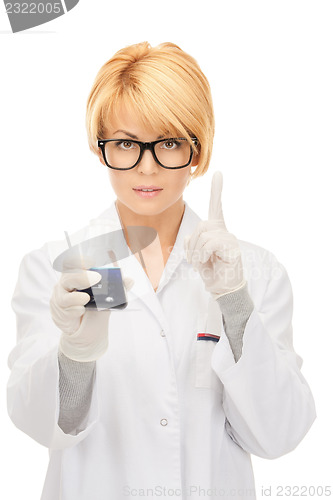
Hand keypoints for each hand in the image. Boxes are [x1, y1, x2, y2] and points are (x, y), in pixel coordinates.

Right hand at [50, 269, 111, 361]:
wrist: (87, 334)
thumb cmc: (95, 313)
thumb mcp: (109, 300)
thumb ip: (118, 289)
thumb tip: (129, 280)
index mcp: (77, 275)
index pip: (72, 262)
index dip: (78, 260)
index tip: (90, 261)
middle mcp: (67, 284)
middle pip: (68, 275)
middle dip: (81, 277)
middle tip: (95, 279)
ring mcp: (60, 298)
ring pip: (64, 295)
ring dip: (76, 297)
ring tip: (85, 300)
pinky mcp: (58, 311)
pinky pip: (63, 309)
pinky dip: (73, 310)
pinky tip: (80, 311)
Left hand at [184, 171, 245, 298]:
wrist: (222, 287)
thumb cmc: (210, 270)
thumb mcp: (196, 254)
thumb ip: (191, 241)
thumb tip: (189, 237)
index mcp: (216, 229)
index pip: (216, 206)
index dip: (217, 190)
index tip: (218, 174)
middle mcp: (224, 231)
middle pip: (201, 226)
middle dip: (193, 245)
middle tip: (197, 259)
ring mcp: (230, 238)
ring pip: (204, 235)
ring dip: (197, 252)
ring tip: (204, 262)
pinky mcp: (232, 247)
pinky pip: (210, 243)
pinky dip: (204, 254)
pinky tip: (210, 261)